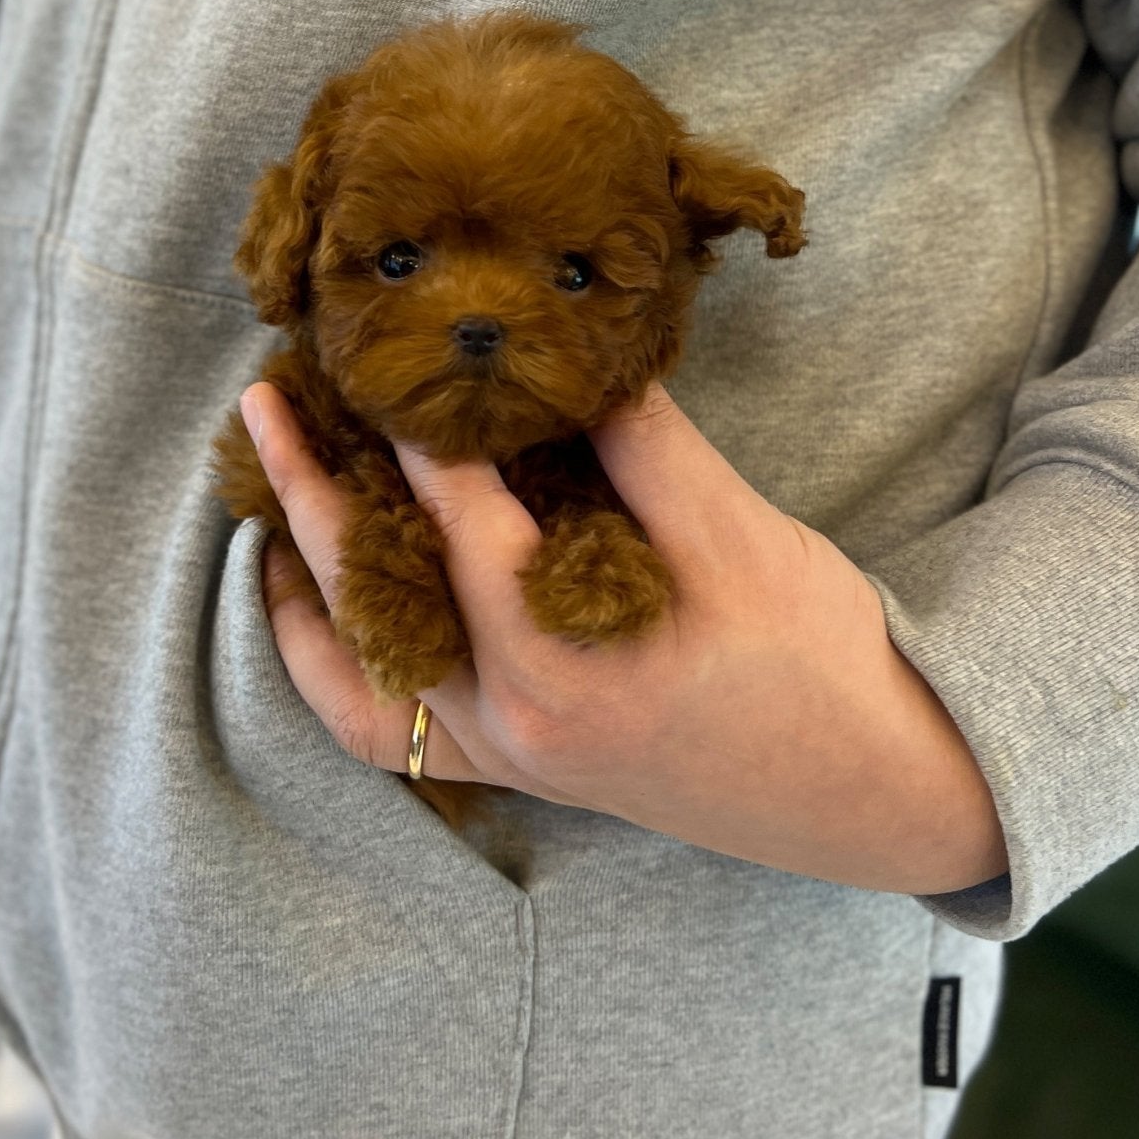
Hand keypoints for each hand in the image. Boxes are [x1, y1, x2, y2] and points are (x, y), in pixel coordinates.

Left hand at [241, 380, 1007, 894]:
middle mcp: (514, 719)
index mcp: (563, 659)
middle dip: (310, 486)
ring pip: (358, 680)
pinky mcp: (521, 769)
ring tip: (268, 504)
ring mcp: (510, 755)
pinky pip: (389, 736)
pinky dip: (338, 672)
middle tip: (264, 399)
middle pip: (377, 589)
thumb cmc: (817, 659)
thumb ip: (646, 445)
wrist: (873, 788)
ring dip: (305, 590)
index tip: (378, 351)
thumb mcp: (743, 536)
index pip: (458, 518)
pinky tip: (321, 608)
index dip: (413, 426)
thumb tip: (573, 357)